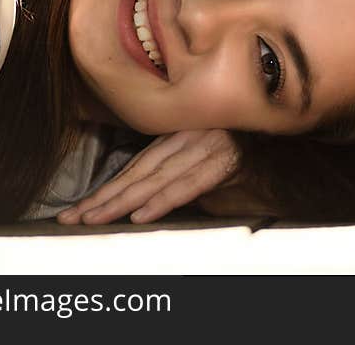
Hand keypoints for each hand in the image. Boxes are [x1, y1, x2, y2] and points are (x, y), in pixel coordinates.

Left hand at [57, 129, 239, 224]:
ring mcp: (205, 147)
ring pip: (156, 179)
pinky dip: (163, 200)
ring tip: (97, 219)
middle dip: (105, 198)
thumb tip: (136, 198)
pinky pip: (188, 185)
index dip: (106, 188)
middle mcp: (187, 138)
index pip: (135, 166)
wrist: (279, 148)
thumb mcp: (199, 160)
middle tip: (74, 218)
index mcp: (177, 135)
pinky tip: (141, 215)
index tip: (79, 208)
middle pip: (139, 173)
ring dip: (123, 202)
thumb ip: (171, 174)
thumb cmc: (239, 155)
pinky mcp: (224, 162)